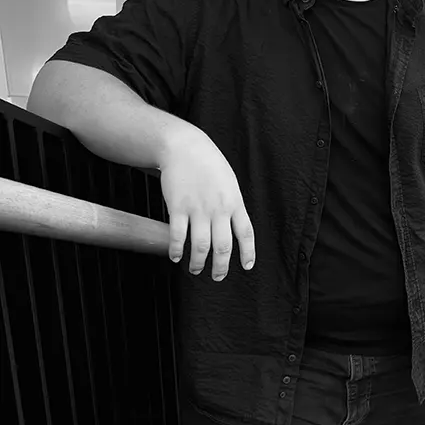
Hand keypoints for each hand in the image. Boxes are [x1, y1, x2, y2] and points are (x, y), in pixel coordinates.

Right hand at [156, 123, 254, 280]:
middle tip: (217, 277)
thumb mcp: (229, 183)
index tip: (247, 266)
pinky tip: (176, 256)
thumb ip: (232, 206)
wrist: (185, 147)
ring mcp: (198, 208)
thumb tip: (235, 229)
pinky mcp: (178, 207)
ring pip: (201, 245)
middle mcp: (218, 208)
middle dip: (221, 266)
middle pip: (223, 245)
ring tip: (196, 269)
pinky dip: (177, 250)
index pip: (246, 233)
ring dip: (198, 262)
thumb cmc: (209, 165)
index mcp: (234, 202)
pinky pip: (178, 235)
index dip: (248, 252)